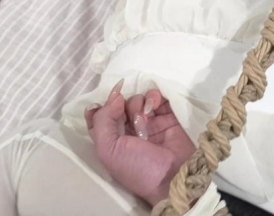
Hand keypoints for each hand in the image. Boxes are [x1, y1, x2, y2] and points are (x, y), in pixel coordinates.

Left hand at [85, 79, 194, 205]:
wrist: (174, 177)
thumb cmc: (138, 167)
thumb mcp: (108, 150)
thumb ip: (103, 120)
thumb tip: (116, 96)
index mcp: (111, 140)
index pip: (100, 116)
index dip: (101, 106)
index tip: (106, 103)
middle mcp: (128, 131)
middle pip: (119, 105)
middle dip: (122, 106)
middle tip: (131, 119)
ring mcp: (149, 123)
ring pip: (138, 99)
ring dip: (139, 103)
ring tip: (146, 116)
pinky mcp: (168, 117)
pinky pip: (158, 98)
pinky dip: (155, 96)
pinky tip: (155, 106)